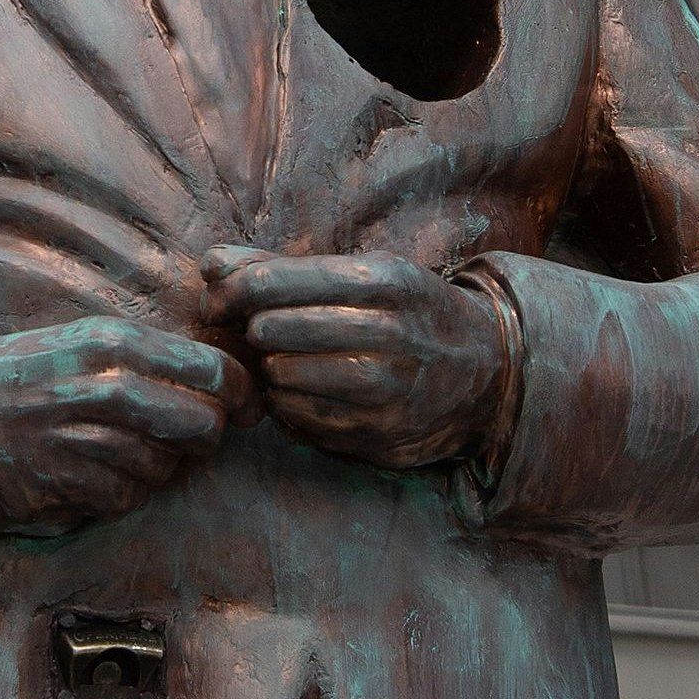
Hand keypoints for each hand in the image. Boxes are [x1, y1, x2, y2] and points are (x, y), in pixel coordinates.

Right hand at [0, 317, 239, 538]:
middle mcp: (103, 388)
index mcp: (115, 343)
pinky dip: (113, 492)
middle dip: (202, 437)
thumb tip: (233, 388)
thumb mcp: (89, 340)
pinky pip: (122, 499)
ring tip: (109, 447)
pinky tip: (83, 471)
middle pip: (203, 426)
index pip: (216, 373)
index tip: (243, 409)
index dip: (241, 396)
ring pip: (164, 469)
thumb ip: (157, 358)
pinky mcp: (63, 485)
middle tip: (180, 436)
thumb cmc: (28, 373)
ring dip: (150, 467)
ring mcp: (83, 440)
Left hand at [210, 251, 511, 471]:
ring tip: (290, 359)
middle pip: (271, 330)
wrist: (488, 372)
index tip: (218, 302)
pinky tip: (310, 390)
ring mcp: (385, 389)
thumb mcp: (365, 274)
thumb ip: (282, 268)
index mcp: (383, 281)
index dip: (232, 292)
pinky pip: (299, 416)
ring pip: (281, 376)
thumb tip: (210, 264)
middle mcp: (388, 334)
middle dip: (254, 331)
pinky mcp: (378, 434)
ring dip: (272, 369)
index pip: (275, 282)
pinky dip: (291, 403)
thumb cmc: (409, 312)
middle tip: (258, 333)